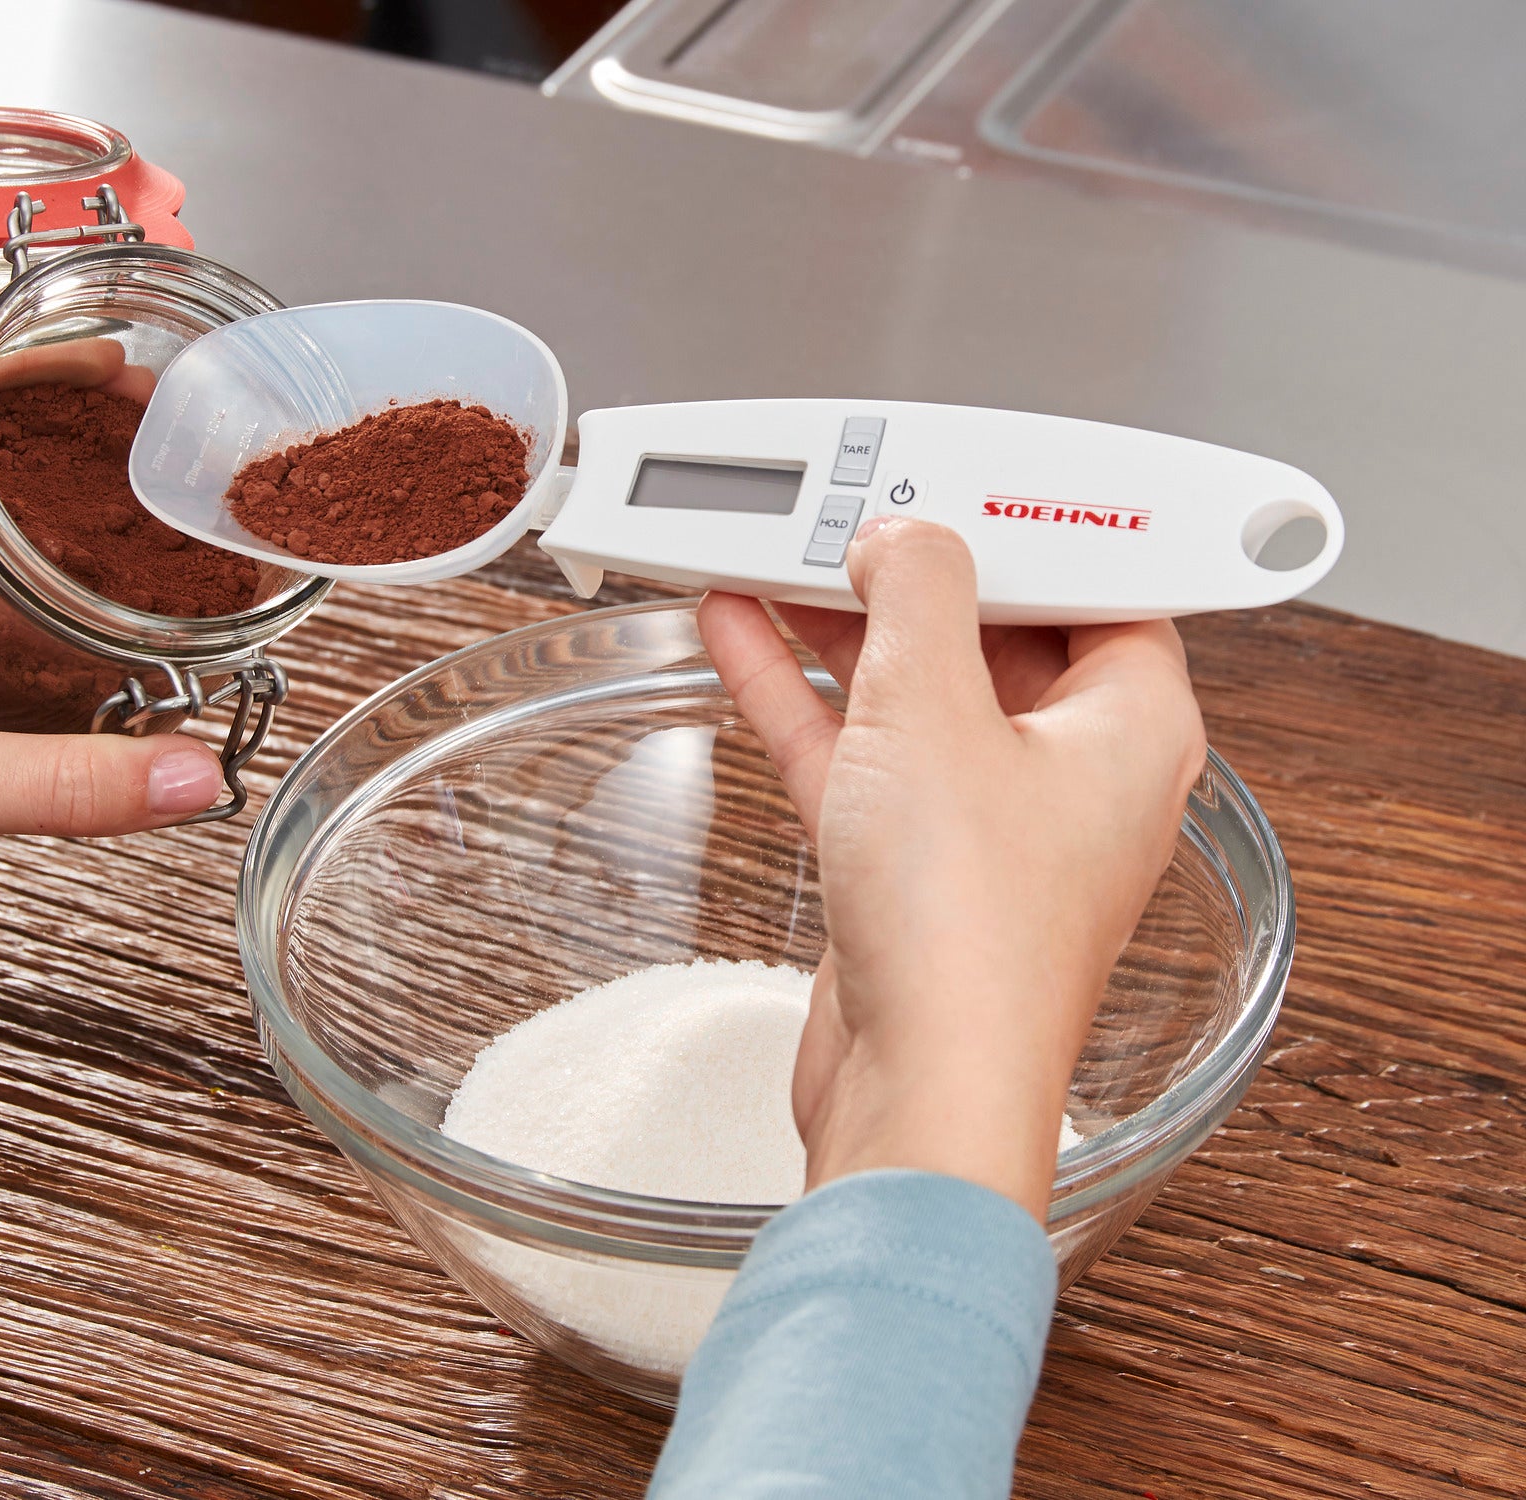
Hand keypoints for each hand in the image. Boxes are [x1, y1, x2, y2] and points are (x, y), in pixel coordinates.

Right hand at [699, 517, 1205, 1219]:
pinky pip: (858, 751)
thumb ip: (917, 594)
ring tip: (770, 550)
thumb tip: (904, 536)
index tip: (952, 473)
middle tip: (843, 507)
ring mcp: (988, 822)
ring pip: (912, 690)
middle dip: (910, 568)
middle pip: (994, 629)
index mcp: (1133, 725)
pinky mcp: (911, 864)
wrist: (916, 1088)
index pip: (1098, 582)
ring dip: (838, 625)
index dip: (1021, 521)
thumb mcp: (935, 709)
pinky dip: (801, 693)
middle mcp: (1072, 773)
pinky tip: (738, 630)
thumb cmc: (967, 928)